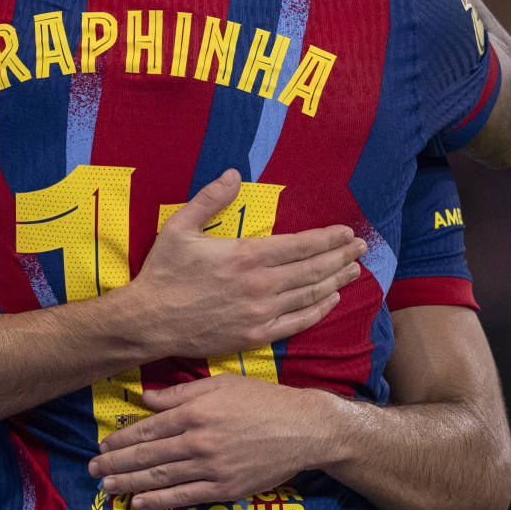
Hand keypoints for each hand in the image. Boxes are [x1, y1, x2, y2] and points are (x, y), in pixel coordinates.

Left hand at [87, 374, 335, 509]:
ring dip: (130, 484)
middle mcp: (199, 440)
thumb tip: (145, 397)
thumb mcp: (221, 384)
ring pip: (161, 478)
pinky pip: (185, 496)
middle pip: (149, 456)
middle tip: (93, 471)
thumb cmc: (261, 399)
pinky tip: (140, 502)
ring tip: (108, 488)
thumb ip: (180, 392)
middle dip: (117, 464)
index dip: (123, 439)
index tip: (103, 446)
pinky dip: (160, 500)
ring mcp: (211, 468)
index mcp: (195, 412)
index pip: (149, 428)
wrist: (302, 428)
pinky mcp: (225, 489)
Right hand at [132, 169, 365, 358]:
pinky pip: (297, 323)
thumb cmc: (163, 272)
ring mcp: (261, 312)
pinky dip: (319, 310)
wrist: (149, 321)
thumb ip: (209, 199)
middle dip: (341, 256)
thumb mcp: (179, 227)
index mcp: (246, 255)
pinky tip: (332, 300)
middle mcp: (261, 284)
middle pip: (313, 268)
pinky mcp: (255, 335)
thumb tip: (232, 174)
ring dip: (336, 281)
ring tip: (354, 270)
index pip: (301, 245)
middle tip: (362, 249)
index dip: (328, 238)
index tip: (347, 232)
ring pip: (310, 294)